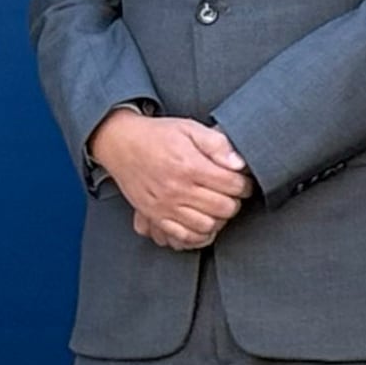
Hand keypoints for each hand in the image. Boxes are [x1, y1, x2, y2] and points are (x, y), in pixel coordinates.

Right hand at [89, 107, 252, 250]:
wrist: (121, 144)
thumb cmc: (157, 136)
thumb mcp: (190, 128)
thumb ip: (217, 144)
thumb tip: (239, 164)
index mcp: (190, 166)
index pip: (233, 185)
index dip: (244, 184)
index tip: (241, 181)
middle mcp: (178, 189)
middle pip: (224, 208)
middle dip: (234, 201)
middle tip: (230, 194)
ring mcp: (165, 206)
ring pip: (207, 225)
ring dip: (218, 218)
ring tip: (217, 207)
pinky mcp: (155, 216)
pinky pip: (183, 236)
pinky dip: (198, 234)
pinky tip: (203, 223)